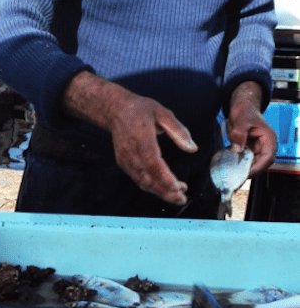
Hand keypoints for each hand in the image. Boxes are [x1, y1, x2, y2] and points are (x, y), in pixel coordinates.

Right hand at [63, 71, 197, 205]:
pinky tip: (164, 188)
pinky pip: (137, 178)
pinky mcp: (123, 162)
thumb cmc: (140, 110)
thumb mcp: (163, 113)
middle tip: (182, 197)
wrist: (115, 110)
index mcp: (141, 136)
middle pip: (147, 177)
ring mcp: (125, 158)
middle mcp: (131, 150)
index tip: (179, 187)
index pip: (152, 162)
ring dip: (160, 192)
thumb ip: (178, 131)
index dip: (165, 178)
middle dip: (165, 191)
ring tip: (177, 195)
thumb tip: (192, 148)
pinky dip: (151, 187)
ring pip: (142, 181)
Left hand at [226, 81, 275, 175]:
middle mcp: (264, 145)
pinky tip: (229, 169)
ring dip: (243, 170)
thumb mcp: (241, 120)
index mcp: (268, 139)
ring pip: (253, 164)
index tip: (247, 173)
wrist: (241, 106)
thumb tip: (237, 149)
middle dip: (250, 172)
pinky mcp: (248, 149)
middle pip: (261, 164)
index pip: (268, 157)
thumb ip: (239, 134)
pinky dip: (238, 165)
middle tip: (237, 179)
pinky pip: (245, 160)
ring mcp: (257, 148)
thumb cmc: (245, 110)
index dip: (258, 167)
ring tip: (232, 177)